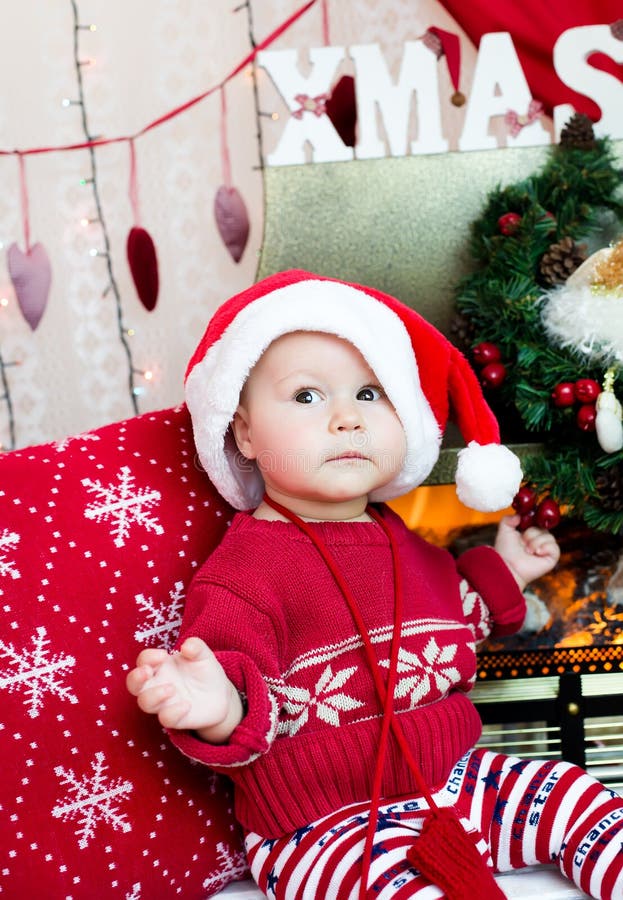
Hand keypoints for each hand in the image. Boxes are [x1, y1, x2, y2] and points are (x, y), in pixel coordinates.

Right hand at [126, 637, 242, 740]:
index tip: (163, 655)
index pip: (144, 660)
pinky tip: (186, 705)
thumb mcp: (203, 655)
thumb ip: (196, 646)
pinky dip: (172, 712)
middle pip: (133, 683)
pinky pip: (165, 718)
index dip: (148, 657)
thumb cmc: (204, 672)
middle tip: (146, 672)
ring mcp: (164, 702)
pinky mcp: (174, 718)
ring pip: (144, 703)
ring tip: (171, 689)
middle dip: (135, 678)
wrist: (219, 696)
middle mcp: (157, 684)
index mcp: (160, 666)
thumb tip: (186, 646)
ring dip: (154, 695)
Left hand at [494, 514, 560, 590]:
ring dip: (535, 542)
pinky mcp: (552, 558)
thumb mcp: (504, 530)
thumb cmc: (505, 551)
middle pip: (543, 527)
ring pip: (549, 536)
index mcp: (530, 533)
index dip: (533, 521)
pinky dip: (545, 548)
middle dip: (530, 534)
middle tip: (522, 543)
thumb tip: (519, 515)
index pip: (538, 521)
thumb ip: (508, 519)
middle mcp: (539, 540)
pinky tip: (537, 553)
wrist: (508, 566)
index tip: (524, 524)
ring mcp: (546, 549)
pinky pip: (554, 547)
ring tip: (527, 551)